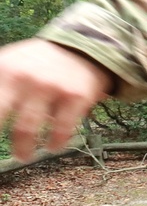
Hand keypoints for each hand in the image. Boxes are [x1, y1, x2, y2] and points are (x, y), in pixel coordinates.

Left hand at [0, 39, 111, 160]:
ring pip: (28, 127)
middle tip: (8, 153)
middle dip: (4, 138)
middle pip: (0, 116)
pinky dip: (56, 142)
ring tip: (23, 155)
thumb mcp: (8, 64)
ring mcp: (51, 87)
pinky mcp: (75, 97)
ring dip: (23, 148)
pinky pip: (62, 128)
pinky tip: (53, 146)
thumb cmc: (37, 63)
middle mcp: (25, 78)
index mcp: (4, 69)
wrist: (81, 50)